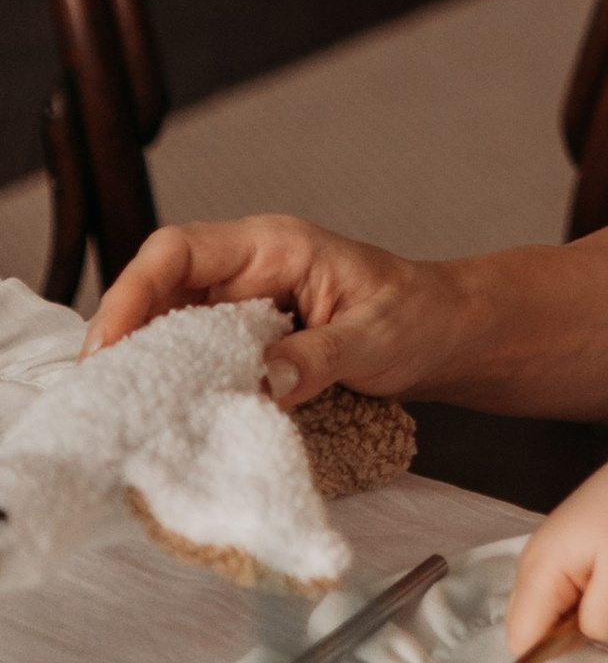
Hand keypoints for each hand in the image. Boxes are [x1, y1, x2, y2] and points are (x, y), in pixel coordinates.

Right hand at [84, 214, 461, 404]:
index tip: (111, 347)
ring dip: (145, 363)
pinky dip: (176, 381)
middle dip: (123, 336)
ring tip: (121, 413)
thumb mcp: (378, 336)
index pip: (179, 250)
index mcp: (275, 246)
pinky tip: (163, 416)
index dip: (134, 292)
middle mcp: (249, 269)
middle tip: (103, 396)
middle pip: (159, 288)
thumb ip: (322, 356)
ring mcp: (245, 304)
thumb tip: (268, 381)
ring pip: (169, 323)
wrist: (448, 332)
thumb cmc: (420, 316)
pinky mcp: (248, 339)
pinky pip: (195, 353)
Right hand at [506, 443, 607, 649]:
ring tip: (606, 584)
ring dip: (577, 617)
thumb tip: (581, 636)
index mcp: (538, 570)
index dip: (551, 649)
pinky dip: (582, 602)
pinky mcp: (554, 564)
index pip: (520, 640)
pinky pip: (558, 603)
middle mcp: (528, 568)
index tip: (587, 625)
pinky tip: (604, 577)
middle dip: (564, 634)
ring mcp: (539, 564)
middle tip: (602, 599)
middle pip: (527, 631)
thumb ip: (599, 618)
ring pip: (546, 618)